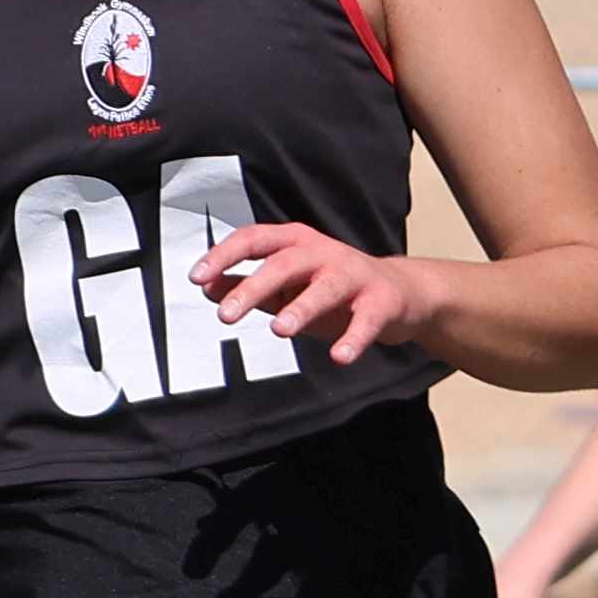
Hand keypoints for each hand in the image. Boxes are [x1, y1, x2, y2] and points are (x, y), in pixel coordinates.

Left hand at [189, 218, 421, 363]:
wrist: (400, 294)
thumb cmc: (333, 289)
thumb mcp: (285, 286)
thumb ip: (246, 285)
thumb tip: (206, 286)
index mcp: (295, 243)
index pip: (254, 240)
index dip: (224, 256)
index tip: (197, 276)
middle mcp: (323, 252)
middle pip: (284, 263)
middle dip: (254, 287)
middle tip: (227, 315)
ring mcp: (354, 275)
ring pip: (325, 287)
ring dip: (302, 307)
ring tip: (279, 330)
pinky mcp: (382, 301)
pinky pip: (367, 320)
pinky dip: (354, 338)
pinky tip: (340, 357)